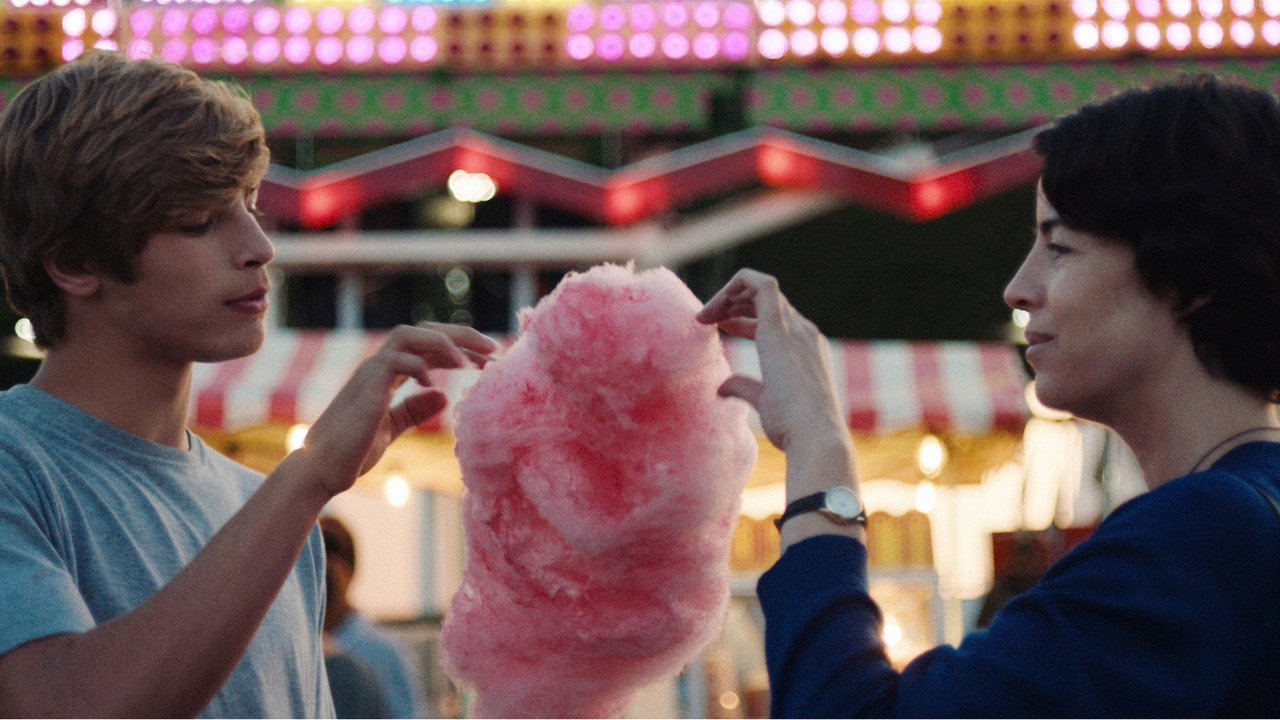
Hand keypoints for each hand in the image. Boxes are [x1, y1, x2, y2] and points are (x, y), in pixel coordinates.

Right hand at [295, 323, 496, 496]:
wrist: (321, 470)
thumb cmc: (353, 451)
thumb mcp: (392, 428)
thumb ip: (414, 410)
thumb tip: (443, 397)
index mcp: (388, 373)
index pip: (429, 346)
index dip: (460, 347)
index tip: (489, 359)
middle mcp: (379, 365)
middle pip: (424, 331)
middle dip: (461, 335)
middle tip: (494, 347)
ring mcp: (371, 372)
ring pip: (408, 334)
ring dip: (443, 342)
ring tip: (469, 361)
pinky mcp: (366, 387)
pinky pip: (395, 361)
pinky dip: (419, 366)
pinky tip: (435, 384)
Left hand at [698, 269, 861, 546]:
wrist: (814, 434)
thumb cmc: (794, 427)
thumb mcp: (766, 402)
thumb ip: (745, 388)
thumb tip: (722, 386)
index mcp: (805, 348)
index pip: (774, 316)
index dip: (743, 317)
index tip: (718, 327)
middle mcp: (803, 332)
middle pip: (766, 300)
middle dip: (733, 302)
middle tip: (705, 319)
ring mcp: (795, 327)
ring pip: (761, 289)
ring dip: (729, 295)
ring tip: (704, 315)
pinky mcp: (779, 328)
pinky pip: (759, 285)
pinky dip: (734, 286)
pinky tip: (711, 310)